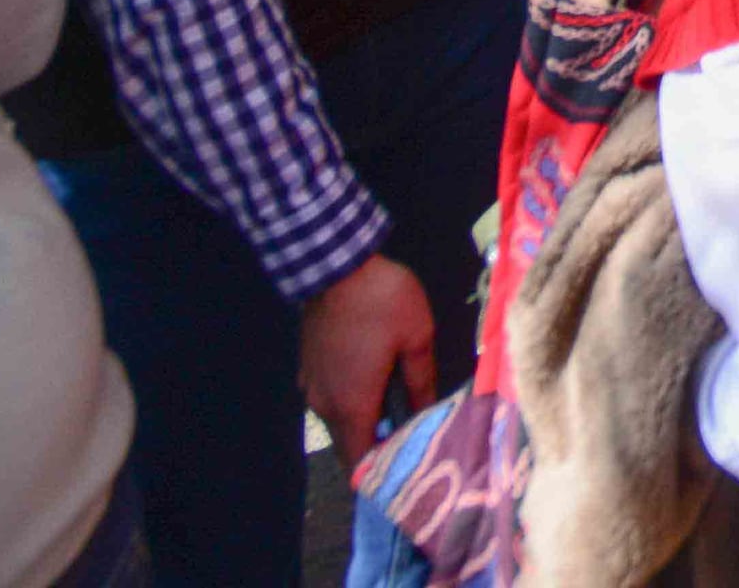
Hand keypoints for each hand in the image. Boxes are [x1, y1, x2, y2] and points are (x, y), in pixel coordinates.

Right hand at [297, 254, 439, 466]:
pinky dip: (351, 403)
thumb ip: (422, 382)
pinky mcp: (309, 369)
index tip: (406, 470)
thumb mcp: (417, 338)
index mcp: (353, 405)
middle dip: (377, 451)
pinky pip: (331, 400)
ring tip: (400, 411)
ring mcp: (313, 386)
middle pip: (349, 446)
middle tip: (410, 440)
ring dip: (364, 424)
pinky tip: (376, 385)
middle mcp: (326, 404)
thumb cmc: (382, 301)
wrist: (336, 265)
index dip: (381, 473)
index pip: (359, 463)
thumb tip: (429, 414)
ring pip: (340, 423)